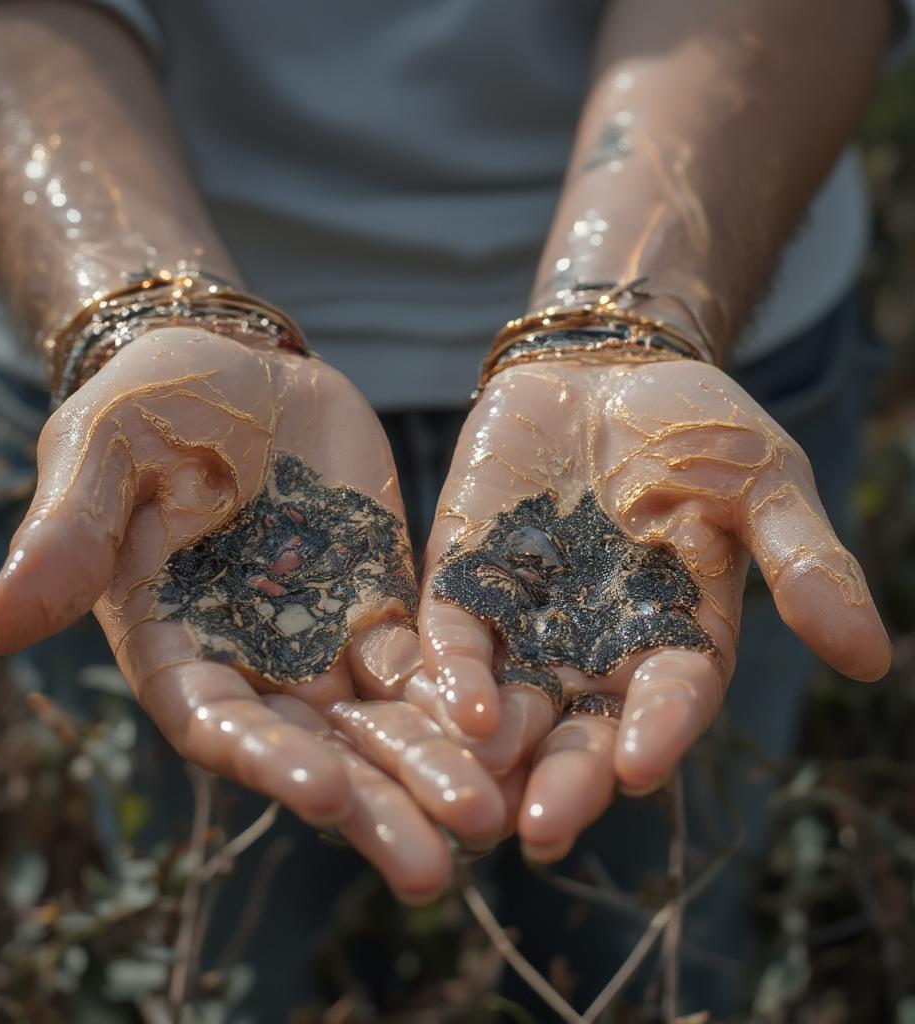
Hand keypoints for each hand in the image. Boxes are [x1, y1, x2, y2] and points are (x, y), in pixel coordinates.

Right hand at [0, 327, 504, 898]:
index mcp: (176, 644)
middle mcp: (252, 661)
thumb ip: (62, 538)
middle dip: (373, 805)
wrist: (231, 363)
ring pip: (382, 720)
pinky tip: (512, 732)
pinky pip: (427, 661)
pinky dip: (464, 697)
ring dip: (433, 770)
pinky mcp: (380, 601)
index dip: (267, 759)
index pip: (220, 722)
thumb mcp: (97, 455)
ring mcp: (322, 636)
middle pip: (316, 749)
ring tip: (489, 820)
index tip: (325, 792)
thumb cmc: (146, 404)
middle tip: (433, 868)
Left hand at [417, 356, 890, 861]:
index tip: (639, 765)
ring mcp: (528, 615)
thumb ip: (803, 563)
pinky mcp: (467, 577)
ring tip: (478, 789)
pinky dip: (453, 666)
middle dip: (563, 776)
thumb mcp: (764, 483)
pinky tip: (450, 701)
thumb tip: (868, 658)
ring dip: (493, 746)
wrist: (604, 368)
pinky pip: (456, 632)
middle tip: (541, 829)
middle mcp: (598, 643)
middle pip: (580, 725)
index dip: (659, 729)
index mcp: (675, 633)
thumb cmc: (694, 426)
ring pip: (510, 697)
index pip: (671, 697)